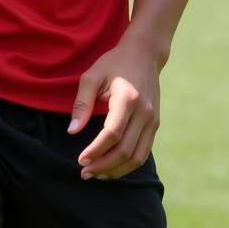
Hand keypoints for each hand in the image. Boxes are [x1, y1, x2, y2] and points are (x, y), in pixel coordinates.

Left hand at [68, 34, 162, 180]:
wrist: (144, 53)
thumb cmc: (114, 63)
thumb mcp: (92, 76)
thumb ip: (82, 103)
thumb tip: (72, 131)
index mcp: (127, 99)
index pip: (112, 134)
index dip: (95, 151)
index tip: (80, 160)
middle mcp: (144, 112)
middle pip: (125, 150)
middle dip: (103, 166)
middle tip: (84, 172)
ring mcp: (153, 120)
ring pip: (137, 157)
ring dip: (116, 170)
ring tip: (97, 174)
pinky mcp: (155, 124)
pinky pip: (144, 152)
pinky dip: (128, 164)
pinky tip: (112, 167)